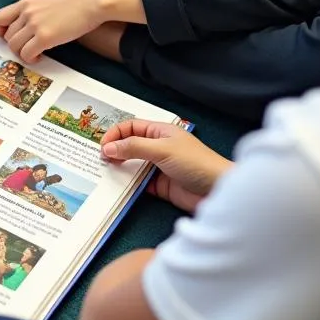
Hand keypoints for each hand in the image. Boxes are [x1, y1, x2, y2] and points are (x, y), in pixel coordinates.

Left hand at [0, 0, 141, 62]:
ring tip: (35, 53)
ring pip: (14, 46)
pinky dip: (31, 58)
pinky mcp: (45, 36)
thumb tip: (33, 26)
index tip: (9, 37)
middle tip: (27, 48)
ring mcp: (35, 24)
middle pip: (7, 36)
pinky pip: (27, 54)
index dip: (1, 31)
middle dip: (15, 45)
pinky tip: (41, 56)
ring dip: (23, 53)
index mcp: (27, 0)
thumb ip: (38, 10)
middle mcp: (27, 11)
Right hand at [101, 121, 231, 212]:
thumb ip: (133, 147)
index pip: (131, 127)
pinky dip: (128, 185)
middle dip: (114, 150)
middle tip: (100, 160)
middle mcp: (158, 147)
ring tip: (104, 173)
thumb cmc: (195, 163)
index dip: (115, 134)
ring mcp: (158, 167)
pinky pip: (138, 183)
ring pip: (132, 165)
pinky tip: (117, 187)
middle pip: (129, 145)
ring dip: (119, 168)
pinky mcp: (160, 186)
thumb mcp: (162, 149)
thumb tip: (107, 147)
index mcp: (160, 131)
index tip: (102, 145)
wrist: (219, 191)